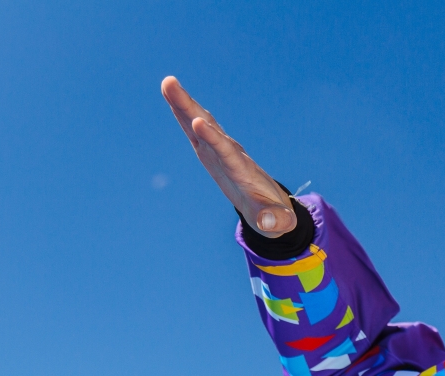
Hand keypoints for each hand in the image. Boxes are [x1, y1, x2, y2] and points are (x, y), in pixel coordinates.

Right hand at [160, 76, 296, 236]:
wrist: (272, 207)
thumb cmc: (273, 216)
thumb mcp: (277, 222)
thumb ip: (275, 221)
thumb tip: (270, 223)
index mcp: (242, 171)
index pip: (227, 152)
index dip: (213, 138)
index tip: (199, 122)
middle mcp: (231, 155)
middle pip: (209, 128)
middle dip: (190, 108)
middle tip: (171, 84)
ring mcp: (220, 151)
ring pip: (201, 123)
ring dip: (184, 104)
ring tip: (167, 83)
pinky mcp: (212, 153)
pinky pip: (196, 130)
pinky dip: (184, 114)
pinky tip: (171, 96)